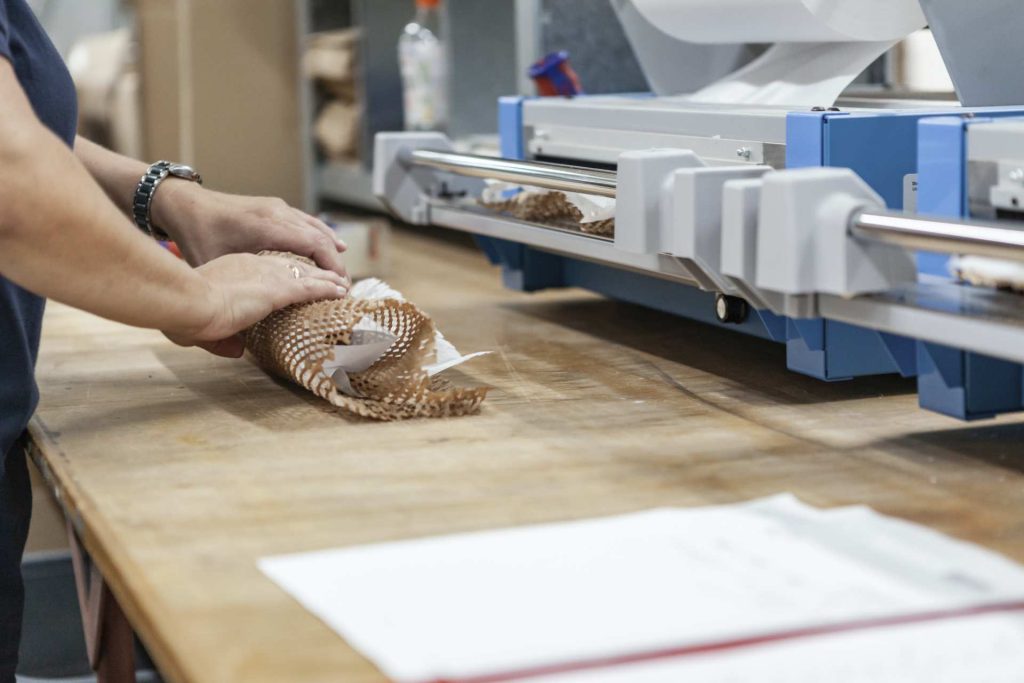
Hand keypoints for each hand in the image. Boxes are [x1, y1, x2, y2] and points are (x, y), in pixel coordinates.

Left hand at [151, 181, 348, 279]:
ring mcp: (277, 207)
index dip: (332, 266)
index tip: (342, 287)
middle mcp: (278, 213)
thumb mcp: (215, 267)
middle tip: (346, 285)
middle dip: (336, 262)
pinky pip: (305, 221)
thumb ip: (233, 292)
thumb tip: (239, 338)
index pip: (314, 244)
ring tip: (342, 269)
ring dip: (331, 247)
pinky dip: (319, 235)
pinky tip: (327, 245)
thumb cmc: (195, 236)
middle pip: (320, 236)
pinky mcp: (273, 206)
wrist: (183, 203)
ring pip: (315, 226)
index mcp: (268, 227)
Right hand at [165, 253, 347, 357]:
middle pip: (290, 267)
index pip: (264, 269)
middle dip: (310, 273)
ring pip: (306, 274)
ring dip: (326, 279)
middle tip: (327, 279)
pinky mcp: (278, 288)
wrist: (187, 301)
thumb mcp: (200, 329)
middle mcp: (253, 265)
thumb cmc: (185, 313)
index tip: (291, 282)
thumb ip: (222, 339)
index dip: (281, 275)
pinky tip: (341, 291)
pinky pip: (311, 286)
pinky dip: (328, 289)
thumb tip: (237, 351)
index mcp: (232, 267)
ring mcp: (267, 275)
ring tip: (342, 284)